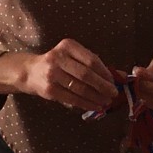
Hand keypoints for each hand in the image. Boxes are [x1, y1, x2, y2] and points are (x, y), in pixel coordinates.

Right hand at [0, 39, 117, 111]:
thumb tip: (121, 75)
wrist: (30, 72)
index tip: (114, 81)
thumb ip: (94, 64)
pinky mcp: (50, 90)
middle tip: (113, 94)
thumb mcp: (73, 57)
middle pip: (86, 74)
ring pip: (80, 88)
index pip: (91, 60)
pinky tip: (95, 106)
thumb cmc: (58, 63)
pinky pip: (72, 98)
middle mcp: (58, 58)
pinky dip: (86, 104)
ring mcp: (52, 74)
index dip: (105, 72)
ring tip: (106, 102)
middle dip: (102, 86)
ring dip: (96, 97)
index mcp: (67, 46)